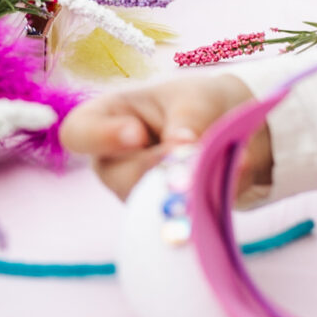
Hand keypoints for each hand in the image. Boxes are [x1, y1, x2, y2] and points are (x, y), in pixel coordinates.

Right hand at [60, 74, 264, 199]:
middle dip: (157, 169)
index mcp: (106, 120)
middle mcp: (114, 162)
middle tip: (191, 155)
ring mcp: (138, 193)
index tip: (137, 134)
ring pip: (151, 203)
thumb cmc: (198, 103)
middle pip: (118, 178)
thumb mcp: (195, 99)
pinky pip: (185, 217)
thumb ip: (187, 120)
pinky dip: (214, 198)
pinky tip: (238, 174)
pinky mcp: (167, 216)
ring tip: (230, 161)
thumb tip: (181, 148)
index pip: (78, 133)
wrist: (232, 129)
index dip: (101, 137)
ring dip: (191, 185)